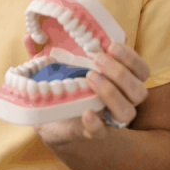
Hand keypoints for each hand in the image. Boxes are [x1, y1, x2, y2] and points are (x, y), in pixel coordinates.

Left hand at [35, 42, 149, 145]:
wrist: (48, 119)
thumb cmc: (59, 86)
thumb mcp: (54, 66)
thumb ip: (43, 51)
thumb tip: (28, 37)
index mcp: (117, 79)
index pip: (140, 70)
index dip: (131, 58)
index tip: (111, 45)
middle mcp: (120, 99)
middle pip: (139, 90)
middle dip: (121, 72)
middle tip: (97, 59)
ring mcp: (108, 118)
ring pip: (128, 111)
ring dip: (112, 93)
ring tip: (90, 78)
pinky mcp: (92, 132)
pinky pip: (103, 132)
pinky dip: (97, 124)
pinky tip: (87, 113)